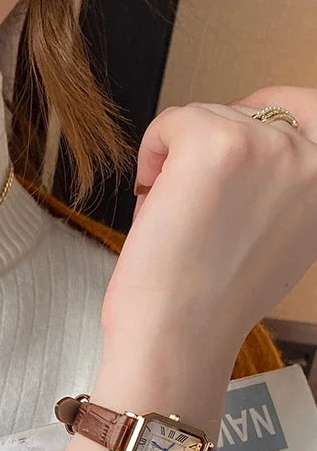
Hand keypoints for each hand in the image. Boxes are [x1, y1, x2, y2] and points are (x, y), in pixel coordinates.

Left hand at [60, 86, 316, 450]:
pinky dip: (150, 160)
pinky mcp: (217, 142)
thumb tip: (262, 159)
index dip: (257, 125)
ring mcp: (267, 145)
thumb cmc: (213, 307)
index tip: (229, 156)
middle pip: (248, 114)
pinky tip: (155, 208)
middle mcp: (313, 159)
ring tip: (178, 223)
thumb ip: (285, 194)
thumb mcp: (282, 242)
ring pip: (206, 117)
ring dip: (177, 164)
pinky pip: (169, 121)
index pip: (309, 109)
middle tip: (194, 213)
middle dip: (209, 153)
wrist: (178, 340)